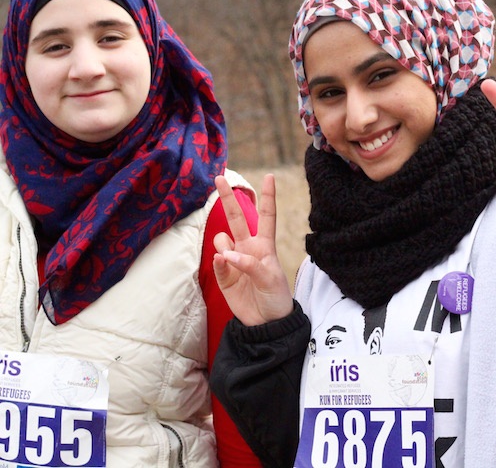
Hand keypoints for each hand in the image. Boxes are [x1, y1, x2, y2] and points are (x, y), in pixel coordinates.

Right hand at [213, 174, 293, 325]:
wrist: (266, 322)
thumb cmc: (276, 297)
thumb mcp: (271, 280)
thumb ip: (250, 265)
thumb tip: (226, 254)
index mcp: (265, 246)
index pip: (267, 216)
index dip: (268, 197)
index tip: (269, 176)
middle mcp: (248, 248)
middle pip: (237, 218)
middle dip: (228, 199)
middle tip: (219, 178)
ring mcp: (233, 261)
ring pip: (221, 240)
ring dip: (224, 245)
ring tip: (232, 260)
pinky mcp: (223, 275)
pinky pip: (215, 261)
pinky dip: (219, 262)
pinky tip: (224, 267)